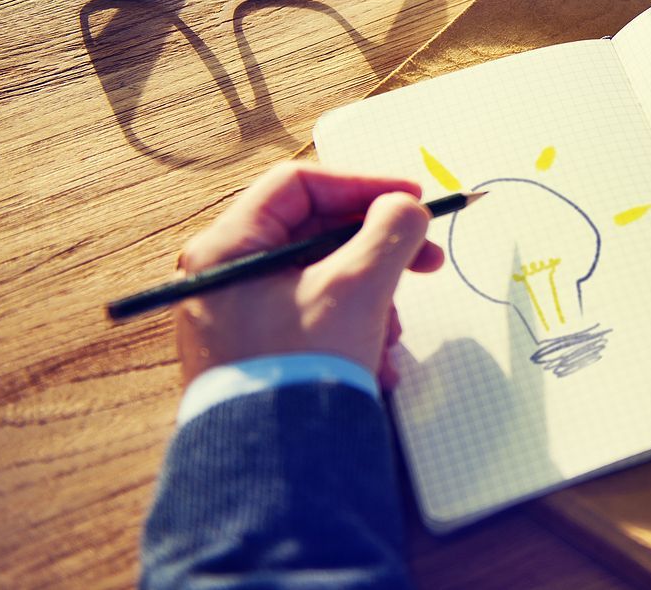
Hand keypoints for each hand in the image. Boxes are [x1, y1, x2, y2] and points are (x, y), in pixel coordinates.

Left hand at [174, 162, 444, 389]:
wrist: (273, 466)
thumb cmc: (300, 367)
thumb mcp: (358, 286)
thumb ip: (391, 231)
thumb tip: (405, 207)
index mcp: (228, 248)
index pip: (299, 185)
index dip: (362, 184)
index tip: (410, 200)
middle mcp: (224, 277)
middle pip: (316, 233)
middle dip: (377, 251)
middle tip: (427, 261)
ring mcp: (239, 316)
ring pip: (322, 277)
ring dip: (372, 296)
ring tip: (391, 333)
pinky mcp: (258, 351)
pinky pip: (314, 317)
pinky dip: (353, 327)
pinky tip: (377, 360)